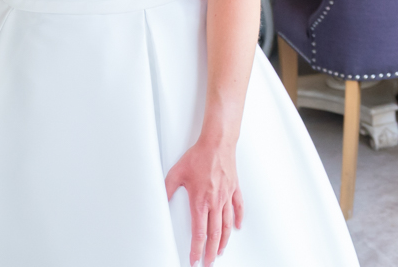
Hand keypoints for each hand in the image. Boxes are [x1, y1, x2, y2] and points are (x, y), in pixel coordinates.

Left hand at [165, 135, 244, 265]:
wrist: (217, 142)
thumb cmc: (199, 156)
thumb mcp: (176, 174)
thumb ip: (166, 190)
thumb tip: (159, 202)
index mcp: (200, 201)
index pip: (199, 232)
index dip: (197, 249)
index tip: (194, 259)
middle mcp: (215, 201)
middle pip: (215, 233)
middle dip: (211, 251)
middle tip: (208, 262)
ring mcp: (227, 195)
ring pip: (227, 224)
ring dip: (224, 240)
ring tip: (220, 250)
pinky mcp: (234, 188)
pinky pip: (238, 207)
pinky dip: (237, 219)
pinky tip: (236, 227)